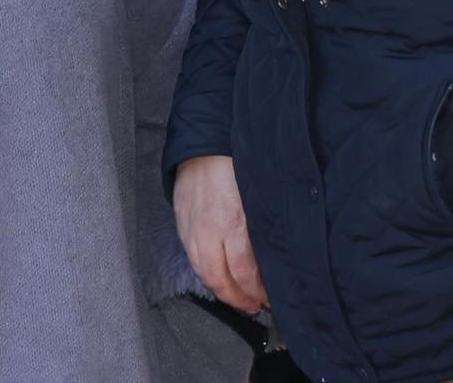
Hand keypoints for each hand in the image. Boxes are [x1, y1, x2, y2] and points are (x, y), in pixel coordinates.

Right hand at [174, 155, 267, 313]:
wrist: (203, 146)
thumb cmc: (235, 166)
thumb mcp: (256, 196)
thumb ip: (261, 227)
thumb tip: (272, 257)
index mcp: (232, 221)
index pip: (244, 271)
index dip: (256, 290)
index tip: (269, 296)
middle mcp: (207, 230)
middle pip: (219, 279)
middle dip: (238, 298)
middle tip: (254, 306)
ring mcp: (191, 229)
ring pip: (203, 272)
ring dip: (221, 290)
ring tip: (237, 298)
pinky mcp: (181, 225)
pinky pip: (192, 258)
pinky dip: (206, 273)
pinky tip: (217, 277)